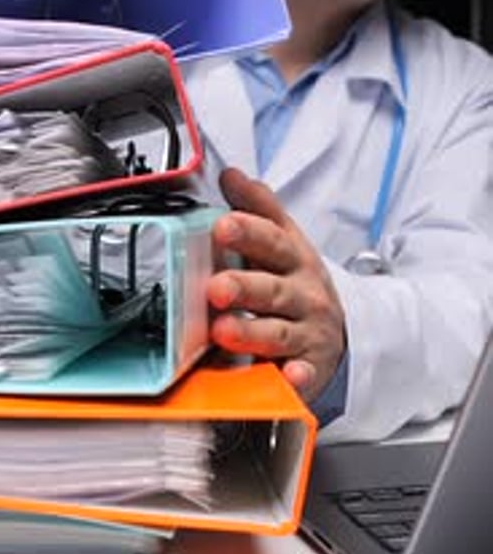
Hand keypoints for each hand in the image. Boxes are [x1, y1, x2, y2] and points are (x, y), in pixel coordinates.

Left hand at [207, 167, 346, 402]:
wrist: (337, 332)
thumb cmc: (300, 286)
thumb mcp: (287, 243)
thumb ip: (260, 210)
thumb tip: (231, 175)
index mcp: (294, 260)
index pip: (272, 242)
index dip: (248, 232)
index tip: (223, 225)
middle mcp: (303, 295)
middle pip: (272, 289)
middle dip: (244, 287)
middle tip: (216, 287)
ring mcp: (308, 333)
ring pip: (279, 333)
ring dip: (253, 333)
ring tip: (225, 331)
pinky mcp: (312, 368)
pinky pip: (304, 374)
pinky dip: (296, 378)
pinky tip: (287, 377)